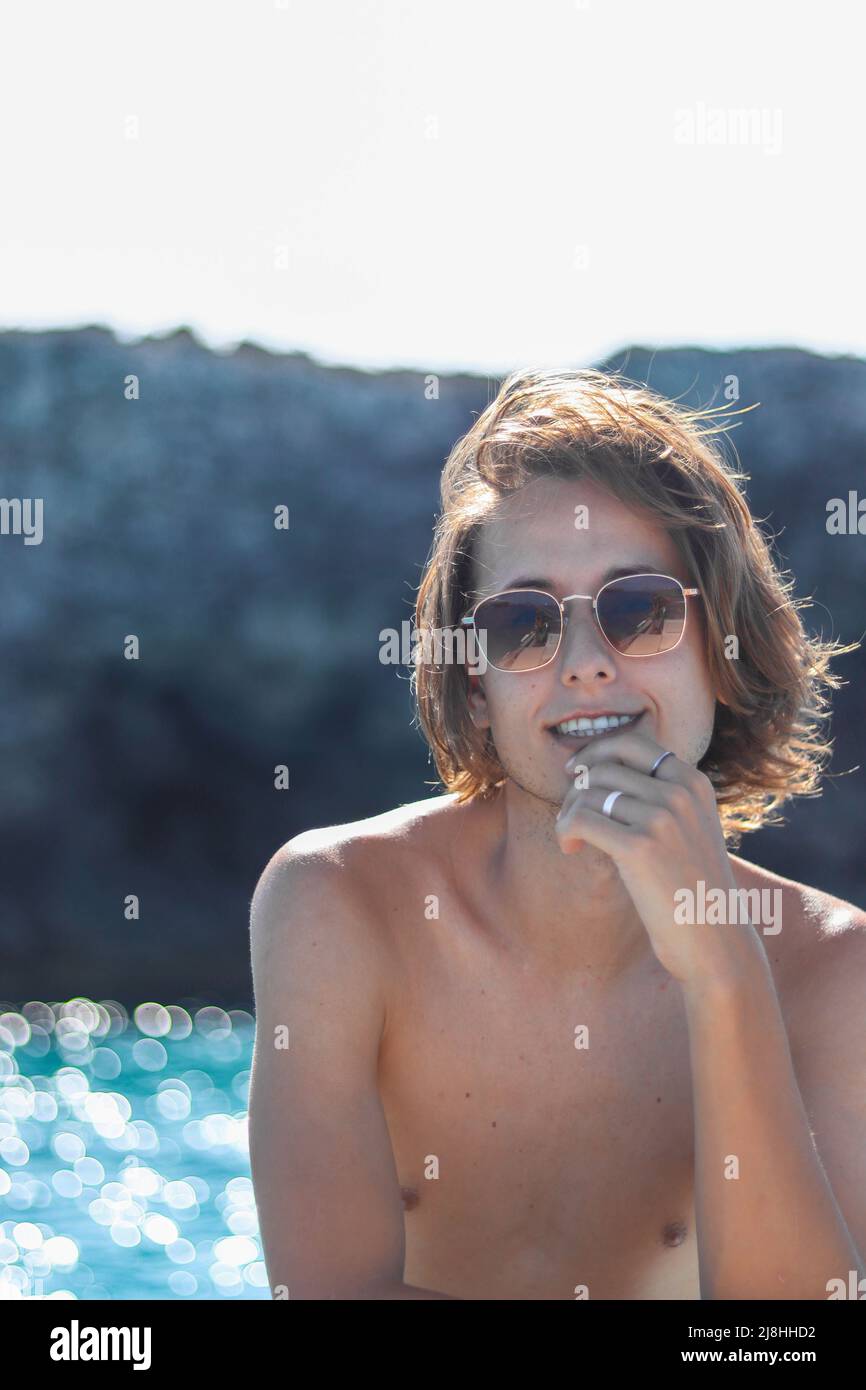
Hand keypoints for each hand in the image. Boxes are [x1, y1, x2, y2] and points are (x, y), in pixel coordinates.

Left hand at [556, 728, 764, 985]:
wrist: (714, 939)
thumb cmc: (691, 887)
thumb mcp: (689, 828)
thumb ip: (659, 796)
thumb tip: (596, 770)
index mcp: (693, 782)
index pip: (632, 743)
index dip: (596, 752)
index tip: (577, 773)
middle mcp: (680, 793)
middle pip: (604, 766)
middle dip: (577, 788)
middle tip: (572, 816)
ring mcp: (662, 818)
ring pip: (589, 793)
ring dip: (568, 813)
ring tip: (572, 838)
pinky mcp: (640, 847)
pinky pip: (581, 820)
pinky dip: (566, 831)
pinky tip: (571, 849)